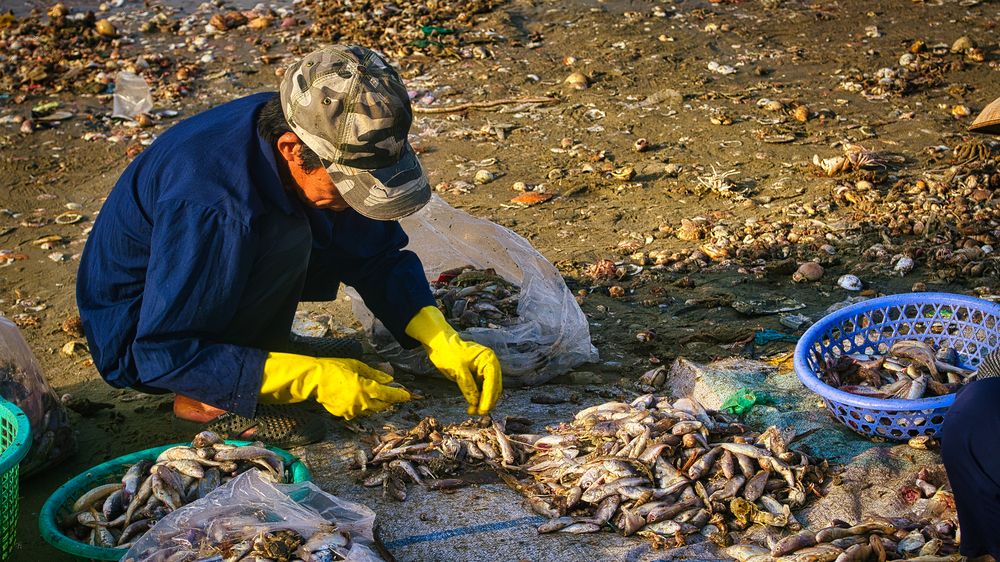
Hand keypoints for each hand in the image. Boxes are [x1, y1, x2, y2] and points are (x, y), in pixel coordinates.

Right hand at [259, 352, 409, 419]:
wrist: (313, 379)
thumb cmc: (335, 368)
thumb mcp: (357, 366)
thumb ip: (375, 374)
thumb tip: (389, 380)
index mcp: (365, 388)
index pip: (388, 395)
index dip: (399, 396)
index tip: (407, 395)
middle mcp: (360, 402)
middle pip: (382, 405)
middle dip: (390, 400)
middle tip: (394, 394)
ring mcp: (351, 410)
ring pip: (371, 410)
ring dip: (377, 404)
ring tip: (376, 394)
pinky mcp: (344, 414)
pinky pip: (358, 412)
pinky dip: (363, 406)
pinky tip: (359, 397)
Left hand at [406, 306, 501, 414]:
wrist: (439, 345)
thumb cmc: (449, 352)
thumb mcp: (458, 369)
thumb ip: (468, 385)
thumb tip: (475, 402)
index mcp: (488, 359)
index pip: (493, 381)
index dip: (489, 397)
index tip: (483, 409)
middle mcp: (490, 365)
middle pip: (494, 388)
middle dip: (487, 401)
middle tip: (477, 413)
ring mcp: (484, 371)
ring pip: (489, 391)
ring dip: (483, 402)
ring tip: (472, 411)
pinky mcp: (477, 377)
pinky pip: (481, 391)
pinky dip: (478, 399)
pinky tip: (472, 406)